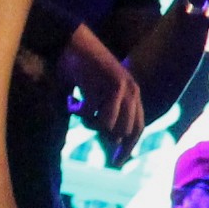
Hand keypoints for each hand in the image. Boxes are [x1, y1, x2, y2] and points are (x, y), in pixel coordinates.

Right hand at [64, 35, 146, 151]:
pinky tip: (71, 102)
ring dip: (89, 123)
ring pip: (108, 126)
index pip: (137, 128)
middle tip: (85, 120)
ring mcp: (122, 88)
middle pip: (123, 132)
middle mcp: (132, 91)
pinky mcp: (107, 85)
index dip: (128, 148)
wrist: (74, 42)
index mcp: (133, 94)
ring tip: (79, 109)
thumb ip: (109, 114)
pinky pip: (91, 114)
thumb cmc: (84, 69)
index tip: (116, 165)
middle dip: (102, 133)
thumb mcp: (101, 93)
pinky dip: (78, 113)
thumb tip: (113, 142)